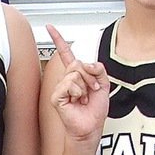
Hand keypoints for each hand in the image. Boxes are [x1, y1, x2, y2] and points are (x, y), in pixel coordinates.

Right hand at [47, 24, 109, 142]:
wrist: (91, 127)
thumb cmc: (95, 109)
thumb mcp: (104, 84)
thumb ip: (98, 68)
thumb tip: (87, 64)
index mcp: (76, 74)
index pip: (66, 53)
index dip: (58, 39)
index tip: (50, 27)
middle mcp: (66, 79)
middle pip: (78, 63)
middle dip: (90, 76)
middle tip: (91, 90)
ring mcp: (60, 87)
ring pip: (75, 73)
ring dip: (85, 86)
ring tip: (84, 98)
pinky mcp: (57, 96)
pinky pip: (69, 84)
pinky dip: (77, 92)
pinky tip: (76, 101)